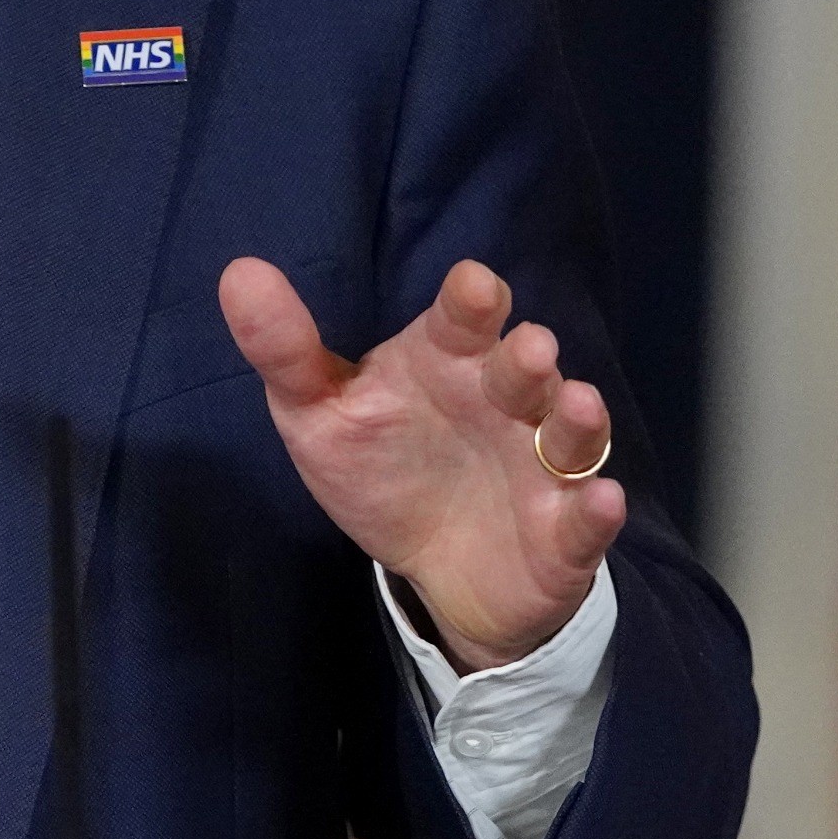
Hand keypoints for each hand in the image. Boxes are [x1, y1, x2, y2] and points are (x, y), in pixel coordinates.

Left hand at [218, 256, 622, 671]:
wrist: (435, 566)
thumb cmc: (383, 467)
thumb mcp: (320, 413)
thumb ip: (286, 351)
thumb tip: (238, 272)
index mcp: (448, 362)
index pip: (462, 321)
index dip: (471, 302)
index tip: (473, 285)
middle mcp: (505, 403)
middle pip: (522, 372)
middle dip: (527, 359)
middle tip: (528, 348)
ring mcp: (542, 467)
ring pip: (569, 435)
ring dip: (576, 420)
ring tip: (574, 404)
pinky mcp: (564, 532)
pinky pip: (586, 519)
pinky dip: (596, 511)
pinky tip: (599, 502)